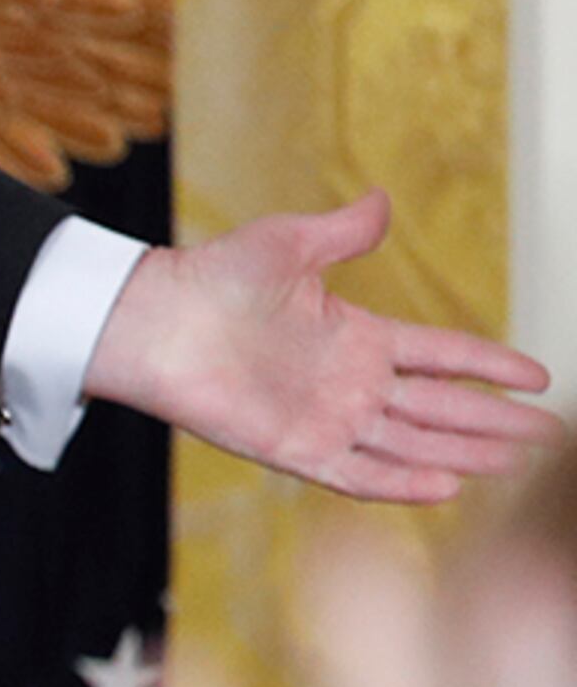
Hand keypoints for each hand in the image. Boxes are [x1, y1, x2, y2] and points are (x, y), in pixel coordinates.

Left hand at [85, 191, 558, 502]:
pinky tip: (446, 487)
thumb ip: (342, 232)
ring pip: (410, 443)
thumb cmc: (210, 276)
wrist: (150, 318)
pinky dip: (399, 483)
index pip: (440, 355)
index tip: (540, 378)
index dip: (490, 366)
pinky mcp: (293, 448)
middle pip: (439, 407)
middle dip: (495, 422)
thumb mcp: (286, 244)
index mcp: (355, 336)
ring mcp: (325, 418)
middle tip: (552, 438)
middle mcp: (349, 383)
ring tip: (516, 462)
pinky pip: (356, 473)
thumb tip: (382, 199)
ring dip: (462, 452)